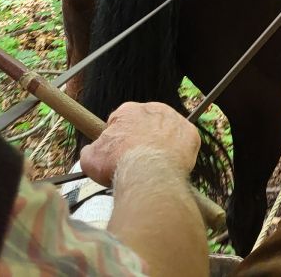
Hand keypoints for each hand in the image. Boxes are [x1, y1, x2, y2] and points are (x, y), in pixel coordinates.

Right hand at [80, 101, 200, 185]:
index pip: (123, 120)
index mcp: (128, 111)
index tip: (120, 151)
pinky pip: (185, 141)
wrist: (148, 172)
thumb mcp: (90, 158)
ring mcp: (174, 120)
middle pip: (147, 124)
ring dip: (162, 144)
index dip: (121, 138)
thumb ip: (90, 150)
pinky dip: (180, 152)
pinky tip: (170, 164)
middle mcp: (153, 109)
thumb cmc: (119, 163)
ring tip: (154, 164)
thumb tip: (90, 152)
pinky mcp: (190, 134)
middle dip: (142, 139)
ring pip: (167, 131)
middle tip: (138, 159)